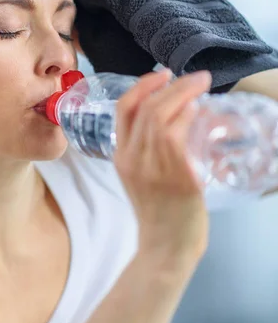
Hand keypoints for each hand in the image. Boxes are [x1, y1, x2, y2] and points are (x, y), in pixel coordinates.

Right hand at [113, 68, 212, 266]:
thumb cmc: (159, 213)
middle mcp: (133, 159)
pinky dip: (188, 116)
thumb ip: (150, 150)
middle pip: (146, 107)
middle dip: (171, 84)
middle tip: (194, 77)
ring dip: (185, 94)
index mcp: (121, 158)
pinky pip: (178, 134)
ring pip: (162, 115)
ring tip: (201, 86)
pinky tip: (199, 111)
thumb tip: (179, 116)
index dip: (142, 85)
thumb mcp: (142, 177)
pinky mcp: (176, 175)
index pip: (124, 110)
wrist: (165, 247)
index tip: (161, 74)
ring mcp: (153, 167)